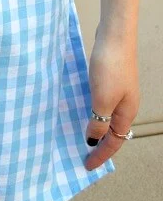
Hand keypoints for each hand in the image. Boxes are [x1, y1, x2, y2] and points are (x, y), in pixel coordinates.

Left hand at [84, 22, 139, 169]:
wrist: (115, 35)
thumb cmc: (110, 67)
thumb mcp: (102, 99)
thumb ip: (98, 121)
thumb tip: (93, 139)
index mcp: (126, 113)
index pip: (114, 142)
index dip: (100, 155)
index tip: (86, 165)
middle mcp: (124, 104)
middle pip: (112, 131)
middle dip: (98, 144)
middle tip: (81, 153)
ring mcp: (117, 89)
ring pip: (104, 115)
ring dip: (92, 125)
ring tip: (75, 133)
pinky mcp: (109, 77)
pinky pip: (99, 100)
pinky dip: (90, 109)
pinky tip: (77, 106)